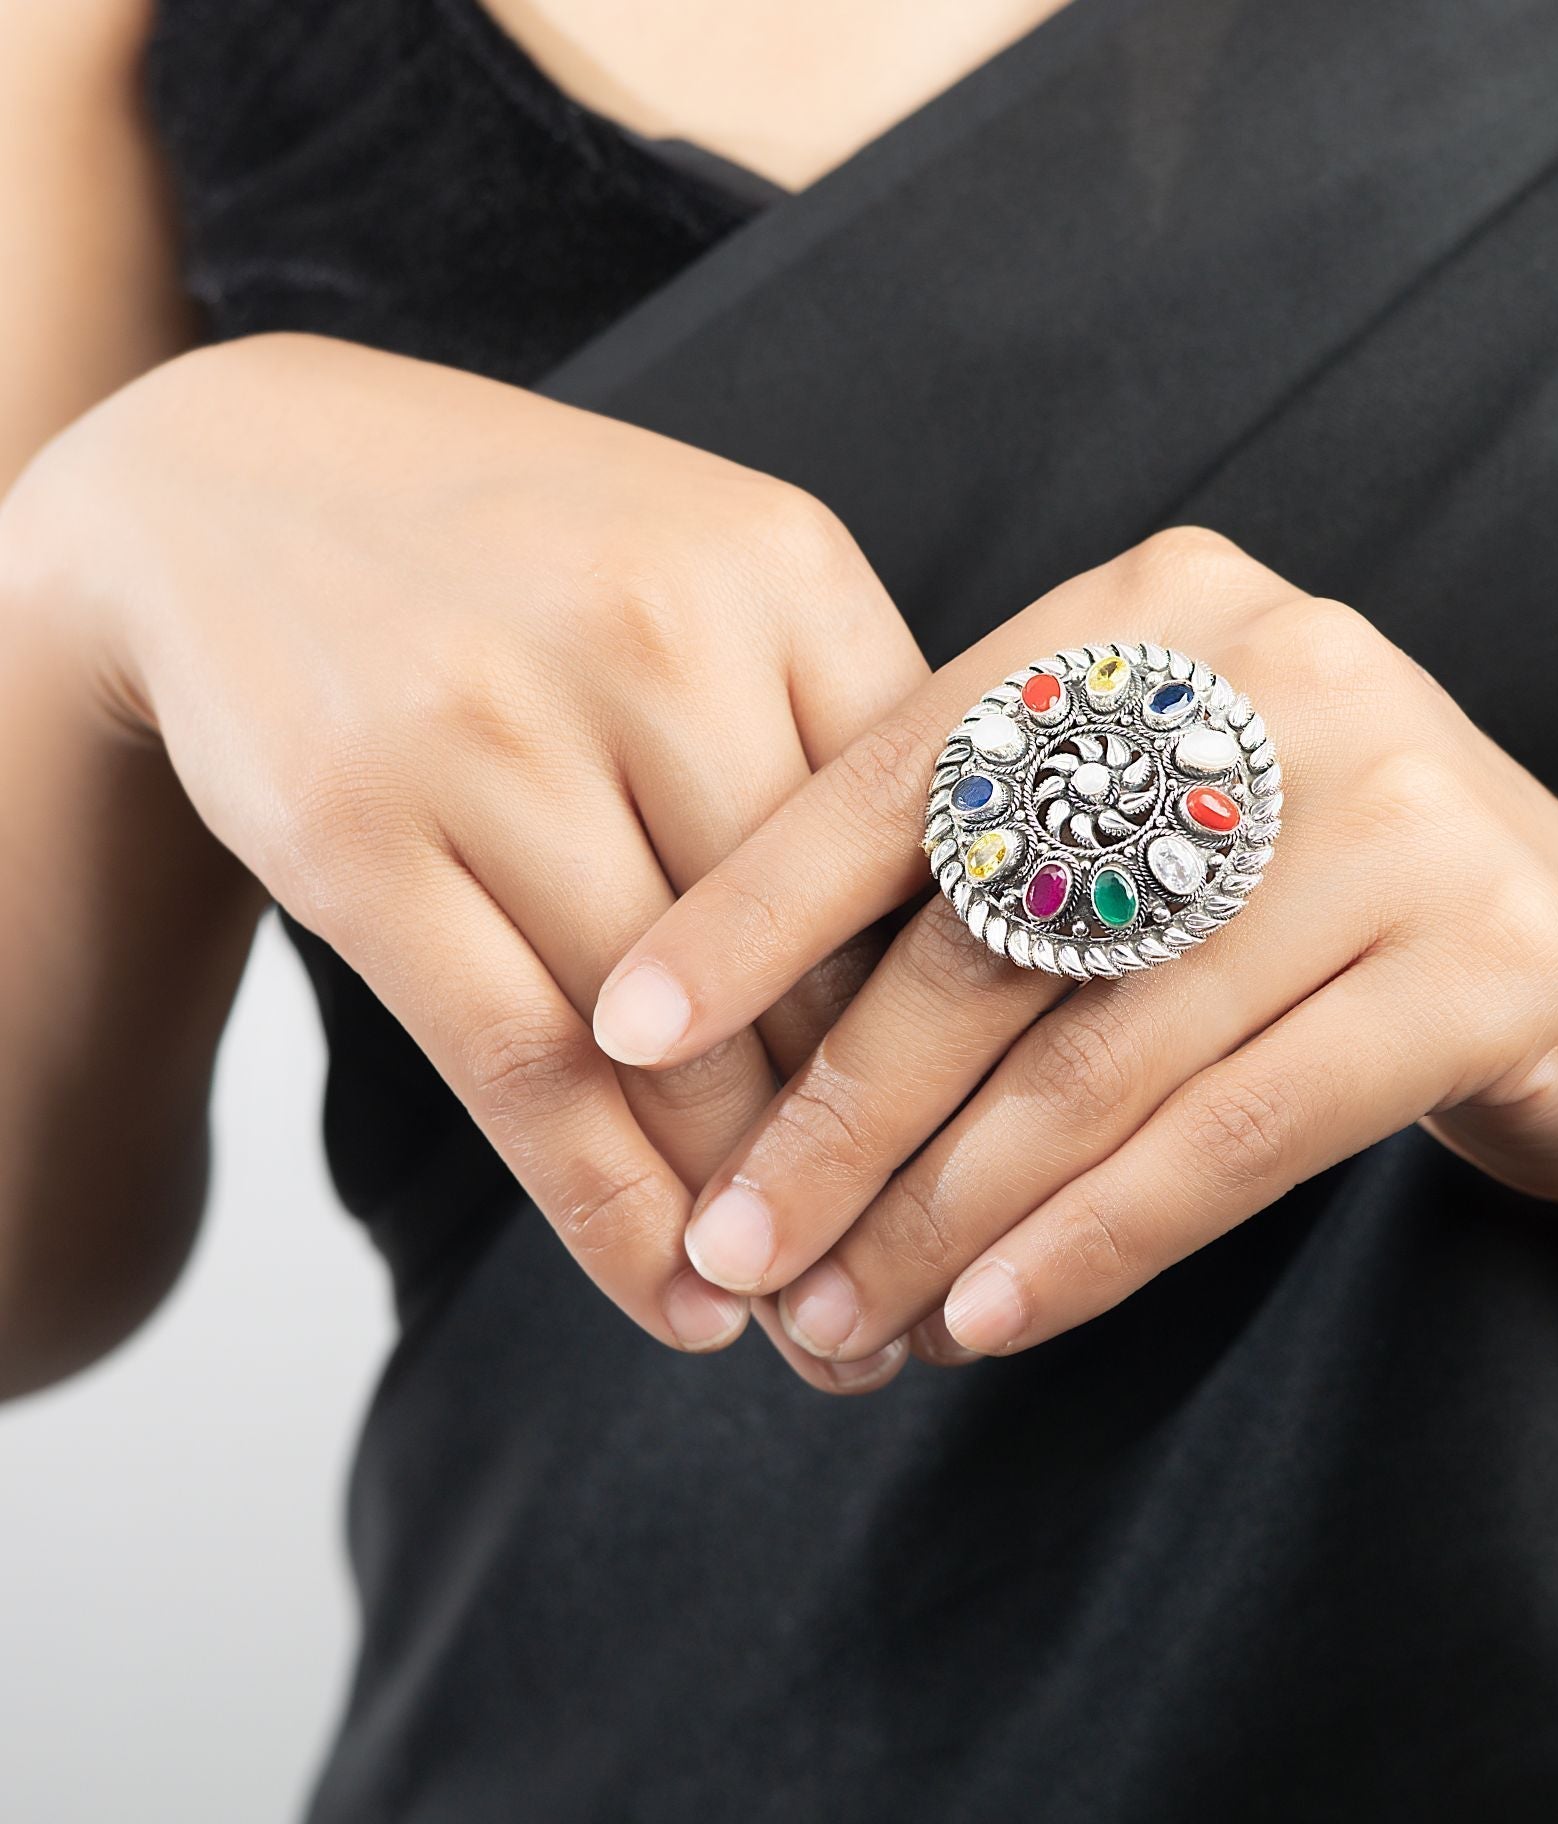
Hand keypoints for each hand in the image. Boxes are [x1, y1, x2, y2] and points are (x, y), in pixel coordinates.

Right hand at [2, 332, 925, 1382]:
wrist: (242, 482)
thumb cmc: (526, 559)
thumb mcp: (712, 582)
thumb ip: (833, 738)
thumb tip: (939, 984)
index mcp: (786, 570)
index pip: (928, 854)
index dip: (971, 1036)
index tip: (1006, 1162)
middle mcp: (656, 636)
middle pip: (810, 964)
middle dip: (874, 1155)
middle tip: (920, 1291)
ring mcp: (495, 729)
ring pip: (673, 1040)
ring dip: (747, 1212)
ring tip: (807, 1324)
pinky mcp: (359, 828)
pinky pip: (519, 1063)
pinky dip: (602, 1207)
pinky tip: (663, 1294)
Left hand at [592, 527, 1557, 1384]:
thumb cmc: (1283, 894)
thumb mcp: (1128, 836)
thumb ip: (977, 878)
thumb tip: (729, 1054)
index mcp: (1150, 613)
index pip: (902, 772)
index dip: (752, 912)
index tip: (623, 1033)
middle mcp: (1279, 671)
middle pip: (993, 925)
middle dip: (839, 1110)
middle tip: (735, 1243)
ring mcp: (1401, 802)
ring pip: (1101, 1049)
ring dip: (946, 1210)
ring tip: (842, 1316)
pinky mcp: (1494, 949)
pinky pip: (1237, 1127)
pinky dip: (1095, 1237)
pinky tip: (992, 1316)